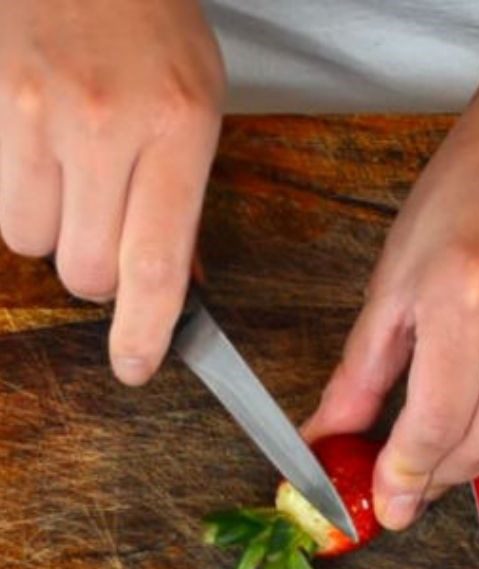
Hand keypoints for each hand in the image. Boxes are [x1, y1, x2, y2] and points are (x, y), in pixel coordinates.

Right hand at [0, 0, 224, 384]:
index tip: (136, 367)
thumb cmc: (156, 32)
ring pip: (35, 244)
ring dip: (59, 238)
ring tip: (79, 184)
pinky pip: (4, 207)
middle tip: (113, 238)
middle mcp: (105, 127)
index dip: (143, 332)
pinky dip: (27, 207)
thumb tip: (173, 285)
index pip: (155, 264)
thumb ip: (183, 204)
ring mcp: (38, 116)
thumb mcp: (201, 112)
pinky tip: (48, 166)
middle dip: (100, 278)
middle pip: (85, 271)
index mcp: (178, 131)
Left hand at [305, 72, 478, 529]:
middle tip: (423, 470)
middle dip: (446, 475)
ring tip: (473, 437)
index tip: (392, 504)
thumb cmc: (462, 198)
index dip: (407, 476)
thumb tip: (326, 440)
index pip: (436, 424)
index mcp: (464, 293)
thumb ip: (361, 371)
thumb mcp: (395, 277)